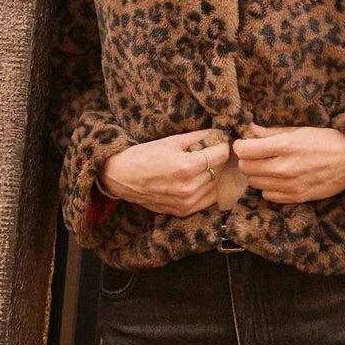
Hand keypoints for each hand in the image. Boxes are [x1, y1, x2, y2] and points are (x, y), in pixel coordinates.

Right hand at [98, 130, 229, 216]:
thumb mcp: (172, 141)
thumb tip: (218, 133)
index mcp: (186, 168)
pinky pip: (208, 200)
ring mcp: (186, 203)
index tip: (219, 140)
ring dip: (213, 174)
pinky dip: (207, 188)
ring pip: (215, 185)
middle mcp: (188, 188)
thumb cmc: (145, 155)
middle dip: (218, 158)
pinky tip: (197, 179)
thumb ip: (199, 138)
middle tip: (211, 150)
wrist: (121, 177)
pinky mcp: (183, 212)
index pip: (221, 155)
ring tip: (202, 164)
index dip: (222, 145)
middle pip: (219, 170)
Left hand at [233, 124, 344, 203]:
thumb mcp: (299, 130)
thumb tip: (251, 128)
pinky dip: (269, 187)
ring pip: (254, 183)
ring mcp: (290, 185)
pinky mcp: (297, 198)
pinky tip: (278, 179)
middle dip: (247, 160)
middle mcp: (284, 168)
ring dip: (257, 174)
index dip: (241, 146)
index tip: (245, 143)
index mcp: (285, 146)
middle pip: (246, 168)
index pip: (245, 150)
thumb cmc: (327, 140)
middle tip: (256, 154)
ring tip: (268, 166)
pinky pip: (268, 196)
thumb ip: (272, 132)